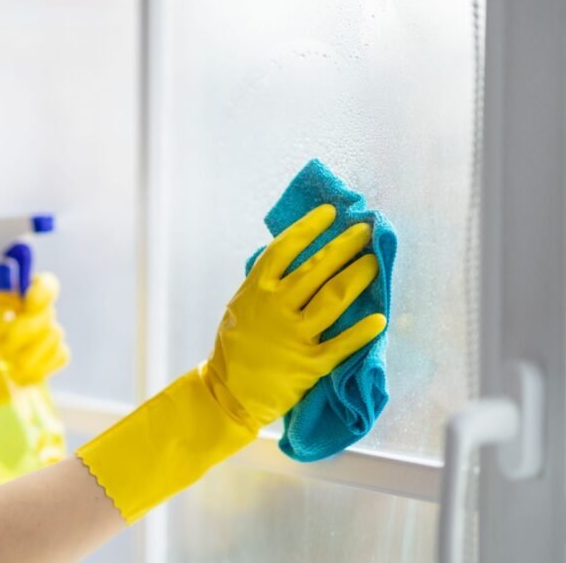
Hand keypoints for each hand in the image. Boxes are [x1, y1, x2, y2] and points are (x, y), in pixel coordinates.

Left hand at [2, 272, 70, 384]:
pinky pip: (60, 356)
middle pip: (48, 312)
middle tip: (3, 344)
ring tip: (8, 365)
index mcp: (10, 299)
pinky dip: (42, 366)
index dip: (42, 289)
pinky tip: (19, 376)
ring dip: (33, 351)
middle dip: (28, 328)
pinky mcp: (44, 362)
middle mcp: (29, 315)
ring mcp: (39, 339)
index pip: (42, 284)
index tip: (28, 302)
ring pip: (55, 335)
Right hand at [204, 203, 386, 430]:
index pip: (285, 249)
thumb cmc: (235, 348)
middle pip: (316, 268)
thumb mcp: (240, 307)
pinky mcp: (309, 363)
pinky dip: (361, 332)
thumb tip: (292, 257)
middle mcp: (276, 307)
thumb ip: (264, 285)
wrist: (228, 394)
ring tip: (374, 262)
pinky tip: (380, 319)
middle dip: (344, 245)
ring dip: (357, 276)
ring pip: (333, 297)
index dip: (308, 228)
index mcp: (256, 290)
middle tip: (365, 231)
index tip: (330, 213)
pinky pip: (341, 344)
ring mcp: (293, 335)